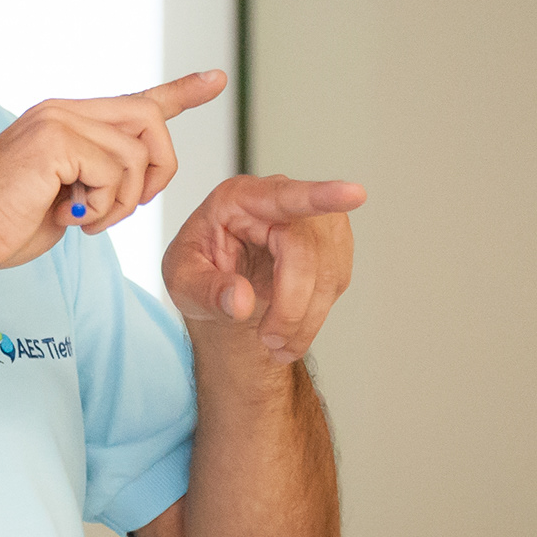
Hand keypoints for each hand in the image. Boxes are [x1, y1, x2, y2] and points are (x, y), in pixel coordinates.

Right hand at [0, 71, 227, 271]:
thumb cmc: (2, 224)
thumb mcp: (62, 195)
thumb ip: (94, 177)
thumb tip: (128, 182)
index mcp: (64, 119)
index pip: (136, 99)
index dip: (182, 92)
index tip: (216, 79)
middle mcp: (63, 110)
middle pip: (150, 121)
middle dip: (157, 171)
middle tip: (127, 208)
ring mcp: (58, 121)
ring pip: (135, 156)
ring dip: (121, 202)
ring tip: (85, 219)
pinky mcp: (55, 141)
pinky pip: (115, 173)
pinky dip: (103, 207)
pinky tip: (71, 217)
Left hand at [161, 175, 366, 364]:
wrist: (220, 287)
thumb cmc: (198, 269)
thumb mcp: (181, 281)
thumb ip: (206, 291)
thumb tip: (241, 301)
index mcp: (238, 198)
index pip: (283, 197)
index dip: (320, 197)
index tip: (355, 194)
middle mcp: (280, 202)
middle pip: (305, 251)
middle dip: (291, 305)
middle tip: (269, 340)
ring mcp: (312, 221)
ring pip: (327, 273)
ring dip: (304, 319)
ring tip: (276, 343)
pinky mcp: (332, 246)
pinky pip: (335, 284)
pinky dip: (313, 317)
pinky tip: (291, 329)